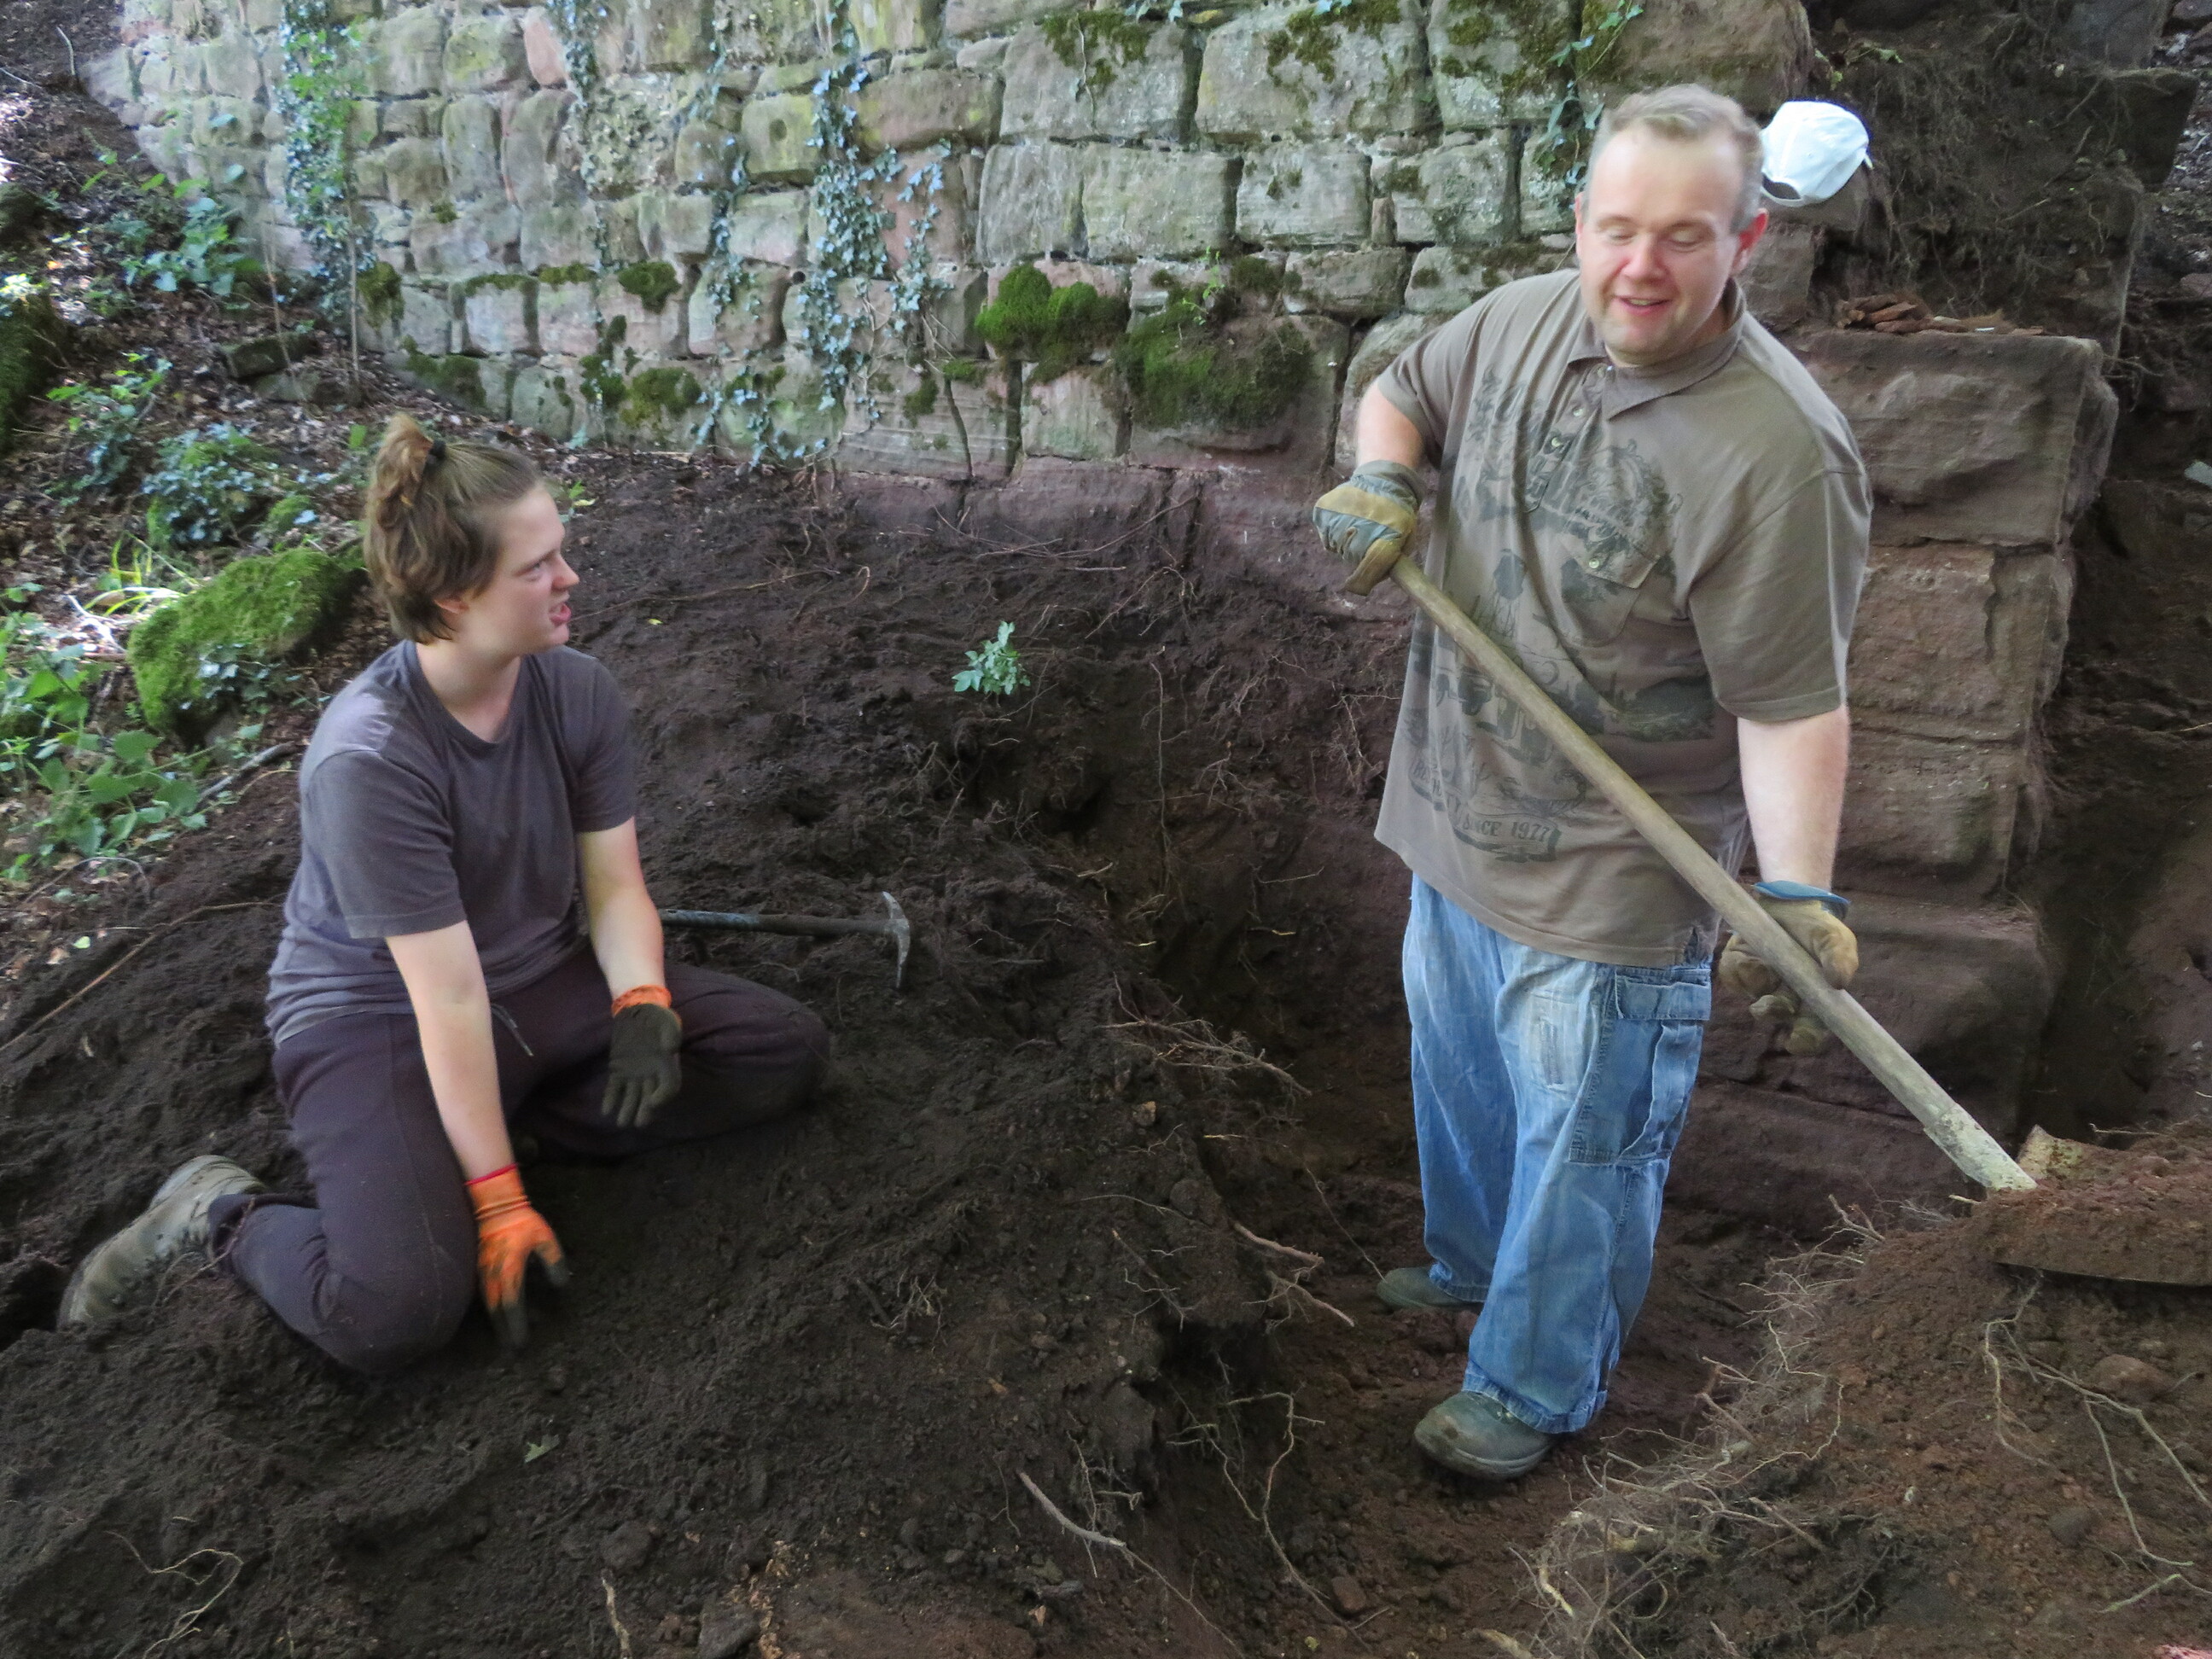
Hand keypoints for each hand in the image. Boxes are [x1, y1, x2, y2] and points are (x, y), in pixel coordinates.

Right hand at [467, 1165, 568, 1347]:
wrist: (496, 1207)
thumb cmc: (523, 1223)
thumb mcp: (546, 1239)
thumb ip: (554, 1262)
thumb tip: (561, 1286)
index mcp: (509, 1270)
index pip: (512, 1304)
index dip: (516, 1325)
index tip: (521, 1343)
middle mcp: (493, 1276)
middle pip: (497, 1311)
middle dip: (504, 1333)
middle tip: (512, 1353)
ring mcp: (483, 1274)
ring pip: (489, 1306)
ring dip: (498, 1324)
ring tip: (506, 1341)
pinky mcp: (480, 1271)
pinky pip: (485, 1296)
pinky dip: (494, 1310)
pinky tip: (500, 1317)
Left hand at [603, 999, 682, 1128]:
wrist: (637, 1010)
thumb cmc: (656, 1017)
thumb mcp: (667, 1021)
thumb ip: (671, 1034)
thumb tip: (670, 1049)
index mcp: (666, 1065)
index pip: (668, 1087)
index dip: (662, 1097)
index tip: (653, 1103)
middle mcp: (651, 1073)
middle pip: (650, 1097)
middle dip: (645, 1111)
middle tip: (639, 1124)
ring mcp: (634, 1073)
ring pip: (632, 1096)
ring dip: (627, 1109)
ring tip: (621, 1123)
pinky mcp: (618, 1069)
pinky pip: (614, 1087)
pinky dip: (611, 1099)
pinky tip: (606, 1111)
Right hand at [1312, 461, 1423, 594]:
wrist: (1381, 480)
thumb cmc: (1397, 513)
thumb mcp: (1407, 536)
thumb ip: (1394, 560)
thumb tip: (1377, 578)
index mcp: (1383, 537)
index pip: (1368, 569)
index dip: (1363, 581)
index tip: (1359, 585)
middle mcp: (1358, 530)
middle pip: (1351, 558)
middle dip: (1358, 556)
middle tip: (1368, 540)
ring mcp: (1337, 520)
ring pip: (1336, 548)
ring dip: (1345, 544)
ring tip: (1358, 527)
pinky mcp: (1324, 512)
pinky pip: (1326, 536)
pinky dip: (1334, 533)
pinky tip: (1347, 520)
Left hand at [1717, 882, 1857, 1056]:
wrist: (1791, 902)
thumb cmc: (1819, 929)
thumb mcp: (1835, 939)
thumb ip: (1839, 958)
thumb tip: (1838, 982)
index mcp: (1814, 1000)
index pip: (1811, 1032)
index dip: (1805, 1041)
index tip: (1796, 1042)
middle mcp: (1785, 997)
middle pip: (1778, 1018)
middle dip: (1771, 1014)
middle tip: (1767, 1006)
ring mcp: (1760, 983)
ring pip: (1753, 995)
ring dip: (1756, 985)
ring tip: (1764, 966)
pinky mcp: (1738, 966)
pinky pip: (1733, 974)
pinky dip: (1738, 967)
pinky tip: (1747, 955)